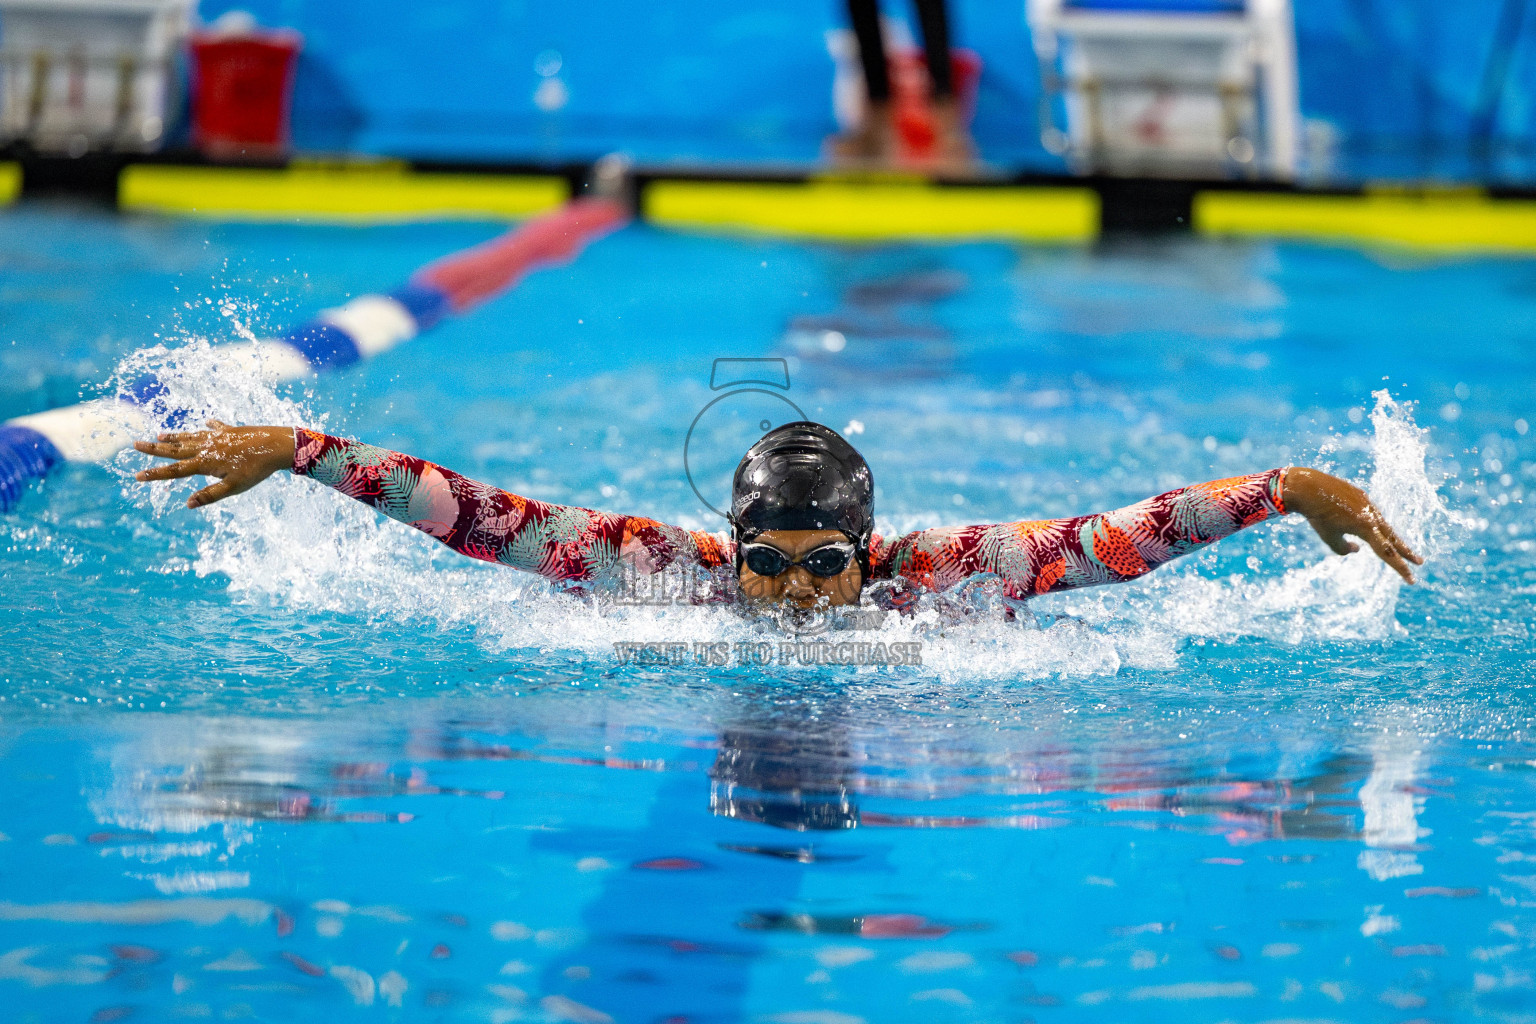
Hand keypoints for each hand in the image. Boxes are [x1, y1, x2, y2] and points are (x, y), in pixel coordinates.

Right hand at [133, 420, 295, 508]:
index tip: (136, 476)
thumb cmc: (256, 469)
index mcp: (205, 462)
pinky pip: (215, 428)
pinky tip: (206, 422)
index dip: (155, 474)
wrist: (277, 445)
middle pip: (175, 449)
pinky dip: (209, 426)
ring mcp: (218, 436)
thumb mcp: (234, 487)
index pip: (174, 471)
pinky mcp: (231, 431)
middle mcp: (207, 447)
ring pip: (190, 436)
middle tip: (135, 444)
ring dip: (174, 436)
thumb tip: (188, 504)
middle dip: (154, 449)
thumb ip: (210, 495)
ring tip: (160, 435)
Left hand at [1283, 466, 1423, 583]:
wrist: (1309, 488)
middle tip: (1420, 562)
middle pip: (1393, 538)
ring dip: (1390, 538)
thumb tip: (1356, 550)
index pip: (1387, 553)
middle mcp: (1372, 516)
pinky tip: (1365, 526)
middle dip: (1406, 552)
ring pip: (1383, 526)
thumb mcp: (1329, 538)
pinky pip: (1371, 514)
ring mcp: (1369, 504)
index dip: (1400, 567)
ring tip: (1398, 549)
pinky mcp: (1362, 497)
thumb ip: (1344, 549)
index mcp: (1366, 528)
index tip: (1411, 579)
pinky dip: (1374, 525)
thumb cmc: (1318, 516)